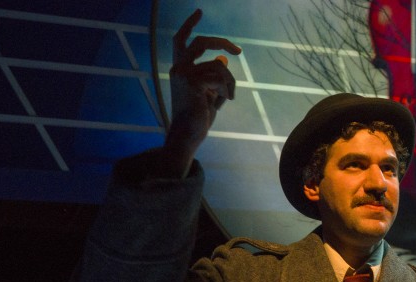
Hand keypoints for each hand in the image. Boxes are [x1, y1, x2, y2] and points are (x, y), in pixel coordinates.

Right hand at [165, 9, 241, 175]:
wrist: (189, 134)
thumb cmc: (198, 117)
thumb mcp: (210, 93)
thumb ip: (215, 77)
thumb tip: (223, 59)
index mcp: (179, 69)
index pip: (181, 40)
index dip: (189, 24)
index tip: (199, 11)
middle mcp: (178, 68)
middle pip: (202, 42)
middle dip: (222, 43)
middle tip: (238, 51)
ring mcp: (183, 74)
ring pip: (217, 64)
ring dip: (229, 81)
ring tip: (229, 96)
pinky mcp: (192, 82)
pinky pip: (220, 76)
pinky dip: (228, 88)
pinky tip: (225, 100)